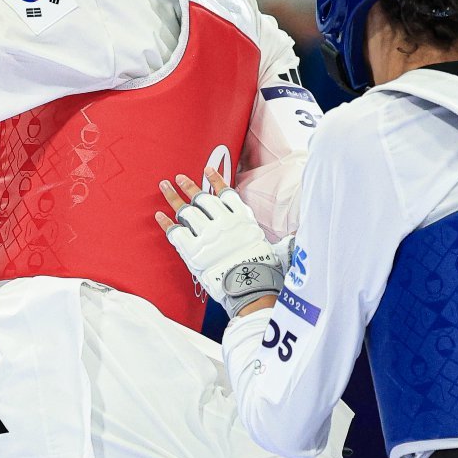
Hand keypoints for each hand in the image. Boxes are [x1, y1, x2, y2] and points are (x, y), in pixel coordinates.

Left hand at [156, 167, 280, 304]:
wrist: (249, 286)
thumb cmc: (263, 270)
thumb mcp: (272, 247)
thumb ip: (275, 238)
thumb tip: (297, 236)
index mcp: (240, 219)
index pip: (226, 193)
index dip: (215, 180)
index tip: (207, 170)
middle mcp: (222, 222)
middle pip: (202, 199)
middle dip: (188, 186)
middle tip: (179, 178)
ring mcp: (206, 235)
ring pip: (186, 211)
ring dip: (173, 197)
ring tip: (164, 187)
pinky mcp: (193, 250)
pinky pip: (175, 231)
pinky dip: (166, 222)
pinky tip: (159, 214)